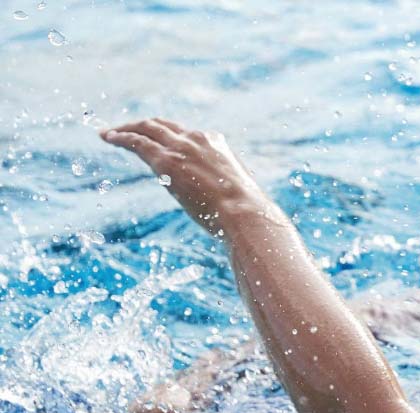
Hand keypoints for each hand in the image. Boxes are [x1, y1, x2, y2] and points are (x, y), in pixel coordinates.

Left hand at [100, 118, 274, 237]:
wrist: (244, 212)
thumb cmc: (244, 210)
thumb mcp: (236, 192)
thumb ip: (223, 187)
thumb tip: (223, 203)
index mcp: (217, 144)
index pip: (186, 134)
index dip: (168, 136)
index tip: (156, 142)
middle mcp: (198, 138)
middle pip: (163, 125)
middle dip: (143, 126)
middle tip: (125, 131)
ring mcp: (182, 148)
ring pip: (147, 128)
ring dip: (126, 129)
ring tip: (109, 134)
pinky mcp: (167, 160)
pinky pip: (137, 141)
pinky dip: (121, 137)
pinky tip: (108, 137)